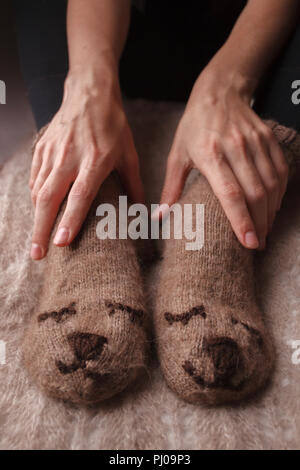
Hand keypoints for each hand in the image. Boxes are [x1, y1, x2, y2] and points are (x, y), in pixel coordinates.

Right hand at [30, 69, 143, 259]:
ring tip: (37, 242)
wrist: (89, 92)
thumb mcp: (129, 155)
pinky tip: (38, 212)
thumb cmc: (113, 125)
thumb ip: (135, 187)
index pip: (79, 196)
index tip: (61, 243)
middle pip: (50, 199)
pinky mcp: (42, 149)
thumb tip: (144, 214)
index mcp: (95, 161)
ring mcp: (52, 153)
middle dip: (41, 229)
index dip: (70, 220)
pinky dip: (34, 198)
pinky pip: (34, 178)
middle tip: (38, 255)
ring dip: (35, 219)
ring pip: (38, 191)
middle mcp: (70, 158)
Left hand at [158, 73, 287, 249]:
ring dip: (270, 212)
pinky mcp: (268, 139)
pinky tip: (272, 207)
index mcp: (210, 155)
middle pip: (256, 194)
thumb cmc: (193, 126)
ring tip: (264, 231)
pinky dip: (279, 193)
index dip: (242, 220)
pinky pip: (280, 171)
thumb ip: (171, 189)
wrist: (219, 91)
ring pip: (271, 185)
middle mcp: (236, 148)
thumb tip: (159, 218)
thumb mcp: (177, 155)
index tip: (249, 242)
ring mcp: (255, 142)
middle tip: (258, 244)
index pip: (231, 194)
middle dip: (260, 224)